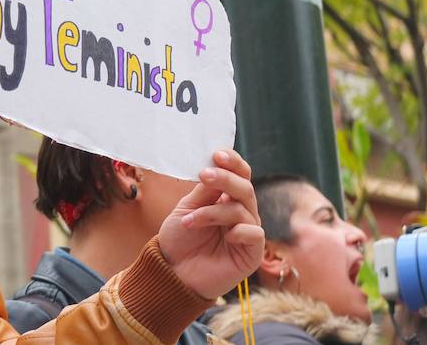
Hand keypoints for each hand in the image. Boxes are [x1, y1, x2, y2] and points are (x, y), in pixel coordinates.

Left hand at [157, 149, 263, 298]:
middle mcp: (241, 212)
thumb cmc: (179, 240)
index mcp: (226, 198)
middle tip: (204, 175)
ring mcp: (247, 232)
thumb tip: (216, 165)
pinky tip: (225, 236)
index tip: (217, 154)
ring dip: (213, 211)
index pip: (239, 174)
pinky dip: (238, 230)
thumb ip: (205, 190)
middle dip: (225, 178)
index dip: (232, 162)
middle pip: (245, 187)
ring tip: (190, 221)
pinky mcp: (252, 253)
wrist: (172, 273)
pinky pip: (254, 232)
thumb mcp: (187, 208)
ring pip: (243, 208)